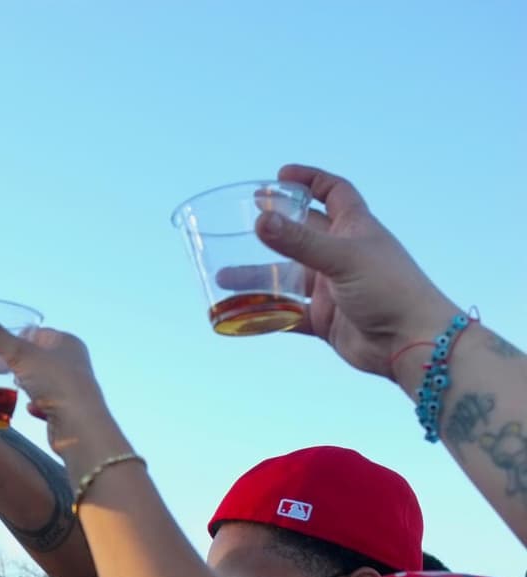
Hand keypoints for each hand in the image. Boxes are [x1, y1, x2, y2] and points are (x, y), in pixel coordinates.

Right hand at [0, 309, 109, 459]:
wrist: (80, 427)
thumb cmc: (55, 384)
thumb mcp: (20, 355)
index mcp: (66, 342)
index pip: (35, 333)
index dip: (13, 340)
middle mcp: (73, 362)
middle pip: (38, 356)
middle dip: (18, 362)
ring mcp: (72, 387)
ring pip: (43, 378)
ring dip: (28, 381)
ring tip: (14, 388)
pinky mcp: (69, 411)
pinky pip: (48, 402)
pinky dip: (37, 403)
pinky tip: (29, 409)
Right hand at [252, 164, 458, 379]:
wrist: (411, 342)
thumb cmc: (389, 290)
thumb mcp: (342, 259)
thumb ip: (299, 242)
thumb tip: (260, 220)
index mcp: (355, 229)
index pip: (334, 192)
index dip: (310, 180)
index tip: (280, 176)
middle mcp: (342, 255)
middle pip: (302, 234)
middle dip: (273, 228)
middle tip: (243, 220)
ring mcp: (332, 288)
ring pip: (288, 276)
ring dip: (258, 276)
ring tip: (224, 276)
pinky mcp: (324, 319)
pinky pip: (287, 314)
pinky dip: (265, 314)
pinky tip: (241, 314)